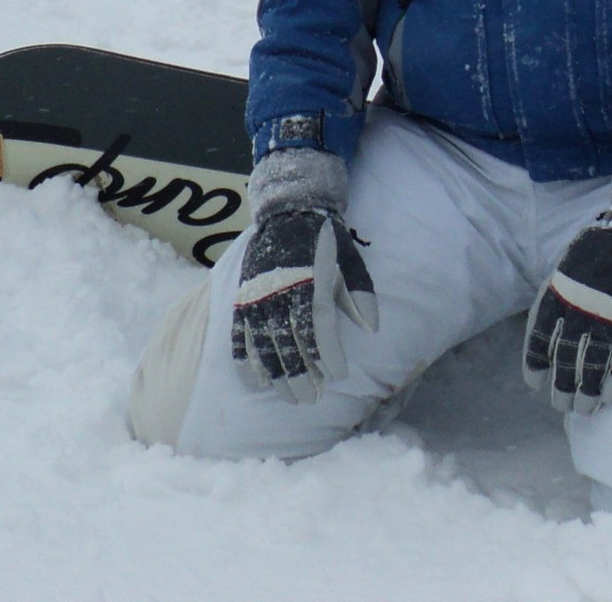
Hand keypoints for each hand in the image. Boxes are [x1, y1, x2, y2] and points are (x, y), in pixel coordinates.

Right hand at [229, 151, 377, 404]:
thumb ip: (360, 293)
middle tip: (312, 399)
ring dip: (276, 375)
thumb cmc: (326, 239)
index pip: (318, 326)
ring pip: (264, 344)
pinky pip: (239, 335)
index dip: (328, 354)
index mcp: (309, 280)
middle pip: (288, 342)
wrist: (288, 211)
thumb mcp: (350, 259)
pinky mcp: (242, 298)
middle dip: (301, 374)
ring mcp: (257, 296)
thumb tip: (371, 329)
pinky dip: (246, 360)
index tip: (338, 376)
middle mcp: (279, 290)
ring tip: (290, 397)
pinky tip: (257, 381)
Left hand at [522, 202, 611, 414]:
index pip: (539, 340)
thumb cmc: (602, 246)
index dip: (536, 365)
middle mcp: (580, 312)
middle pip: (566, 362)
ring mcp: (610, 320)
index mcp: (558, 295)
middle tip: (563, 404)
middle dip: (562, 388)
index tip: (535, 383)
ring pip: (594, 369)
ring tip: (586, 408)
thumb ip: (556, 296)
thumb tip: (548, 329)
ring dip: (589, 393)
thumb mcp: (566, 266)